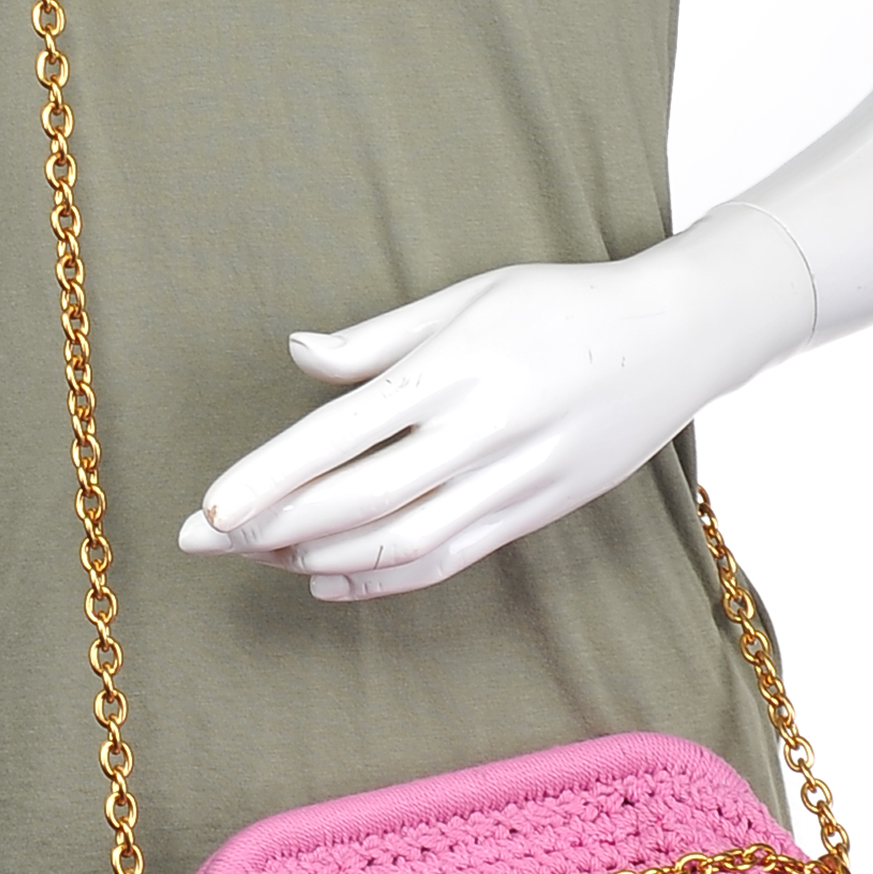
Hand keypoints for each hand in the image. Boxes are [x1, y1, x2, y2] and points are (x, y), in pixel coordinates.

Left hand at [177, 213, 814, 603]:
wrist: (674, 340)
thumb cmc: (559, 303)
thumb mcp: (468, 294)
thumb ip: (377, 338)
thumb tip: (296, 354)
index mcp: (455, 369)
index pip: (341, 436)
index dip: (270, 476)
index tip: (210, 506)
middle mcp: (480, 433)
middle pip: (357, 501)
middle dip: (268, 527)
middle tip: (198, 540)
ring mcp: (511, 481)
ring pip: (398, 544)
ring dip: (316, 558)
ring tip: (256, 555)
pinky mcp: (532, 513)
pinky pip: (445, 560)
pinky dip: (379, 579)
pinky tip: (325, 579)